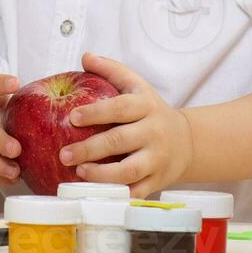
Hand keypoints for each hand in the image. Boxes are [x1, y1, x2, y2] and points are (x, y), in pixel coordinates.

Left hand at [58, 53, 192, 198]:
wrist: (187, 141)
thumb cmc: (150, 111)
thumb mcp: (136, 86)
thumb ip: (111, 70)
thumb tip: (85, 57)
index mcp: (146, 107)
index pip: (120, 108)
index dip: (96, 112)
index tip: (72, 117)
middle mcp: (154, 133)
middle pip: (120, 141)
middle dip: (90, 149)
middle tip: (64, 154)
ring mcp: (157, 159)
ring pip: (129, 171)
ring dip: (102, 175)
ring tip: (79, 173)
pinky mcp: (158, 181)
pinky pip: (136, 192)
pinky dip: (117, 195)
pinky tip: (96, 194)